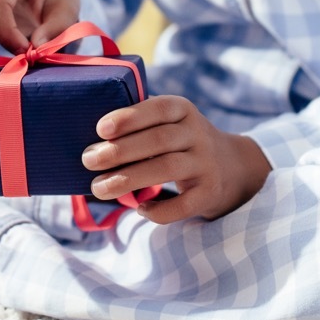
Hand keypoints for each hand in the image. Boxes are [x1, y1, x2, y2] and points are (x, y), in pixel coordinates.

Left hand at [82, 95, 271, 223]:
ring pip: (166, 169)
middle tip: (88, 160)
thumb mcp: (169, 121)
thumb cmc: (179, 141)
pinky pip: (184, 204)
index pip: (158, 108)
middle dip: (119, 151)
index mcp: (183, 110)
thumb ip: (139, 122)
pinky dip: (159, 210)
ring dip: (128, 179)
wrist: (230, 166)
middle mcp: (198, 133)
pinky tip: (138, 209)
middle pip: (158, 140)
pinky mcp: (210, 192)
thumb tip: (88, 134)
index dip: (130, 117)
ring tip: (98, 188)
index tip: (100, 128)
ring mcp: (207, 163)